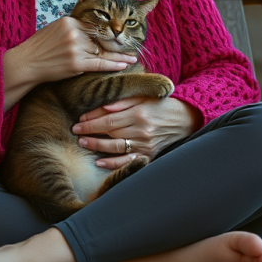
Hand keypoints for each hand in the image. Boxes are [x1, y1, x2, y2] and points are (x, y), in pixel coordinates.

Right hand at [2, 17, 136, 109]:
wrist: (26, 63)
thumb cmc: (40, 47)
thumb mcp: (55, 28)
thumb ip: (73, 27)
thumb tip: (91, 29)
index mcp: (69, 20)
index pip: (94, 25)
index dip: (107, 32)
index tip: (118, 34)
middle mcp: (74, 32)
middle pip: (100, 38)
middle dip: (115, 44)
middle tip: (131, 45)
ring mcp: (75, 47)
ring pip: (102, 51)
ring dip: (119, 56)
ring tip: (133, 57)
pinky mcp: (76, 63)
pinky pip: (100, 63)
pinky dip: (114, 64)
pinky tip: (125, 64)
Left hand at [71, 96, 201, 168]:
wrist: (185, 119)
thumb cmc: (160, 105)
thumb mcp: (143, 97)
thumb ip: (122, 101)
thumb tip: (102, 107)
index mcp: (139, 113)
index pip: (108, 119)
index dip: (91, 122)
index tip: (78, 121)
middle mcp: (142, 130)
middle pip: (110, 133)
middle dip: (90, 133)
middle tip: (76, 132)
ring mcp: (145, 145)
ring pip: (116, 148)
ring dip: (97, 147)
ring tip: (83, 143)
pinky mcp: (149, 155)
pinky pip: (127, 162)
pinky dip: (113, 164)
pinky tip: (99, 162)